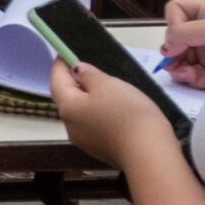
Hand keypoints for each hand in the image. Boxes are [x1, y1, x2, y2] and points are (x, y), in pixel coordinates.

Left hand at [47, 55, 180, 176]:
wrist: (148, 153)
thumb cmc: (127, 113)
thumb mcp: (108, 85)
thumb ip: (89, 74)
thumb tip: (77, 70)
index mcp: (67, 108)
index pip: (56, 80)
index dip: (60, 64)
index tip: (65, 51)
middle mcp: (70, 126)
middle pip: (67, 97)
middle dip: (74, 80)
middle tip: (86, 64)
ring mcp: (84, 141)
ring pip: (81, 112)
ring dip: (87, 97)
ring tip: (103, 84)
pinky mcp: (100, 149)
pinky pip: (94, 124)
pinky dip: (98, 111)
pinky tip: (112, 107)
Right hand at [156, 0, 204, 88]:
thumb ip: (185, 33)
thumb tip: (165, 47)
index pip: (176, 10)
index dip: (173, 24)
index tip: (179, 41)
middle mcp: (204, 30)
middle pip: (174, 38)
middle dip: (175, 53)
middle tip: (178, 64)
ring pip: (179, 59)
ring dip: (183, 69)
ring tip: (193, 75)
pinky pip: (191, 74)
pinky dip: (194, 79)